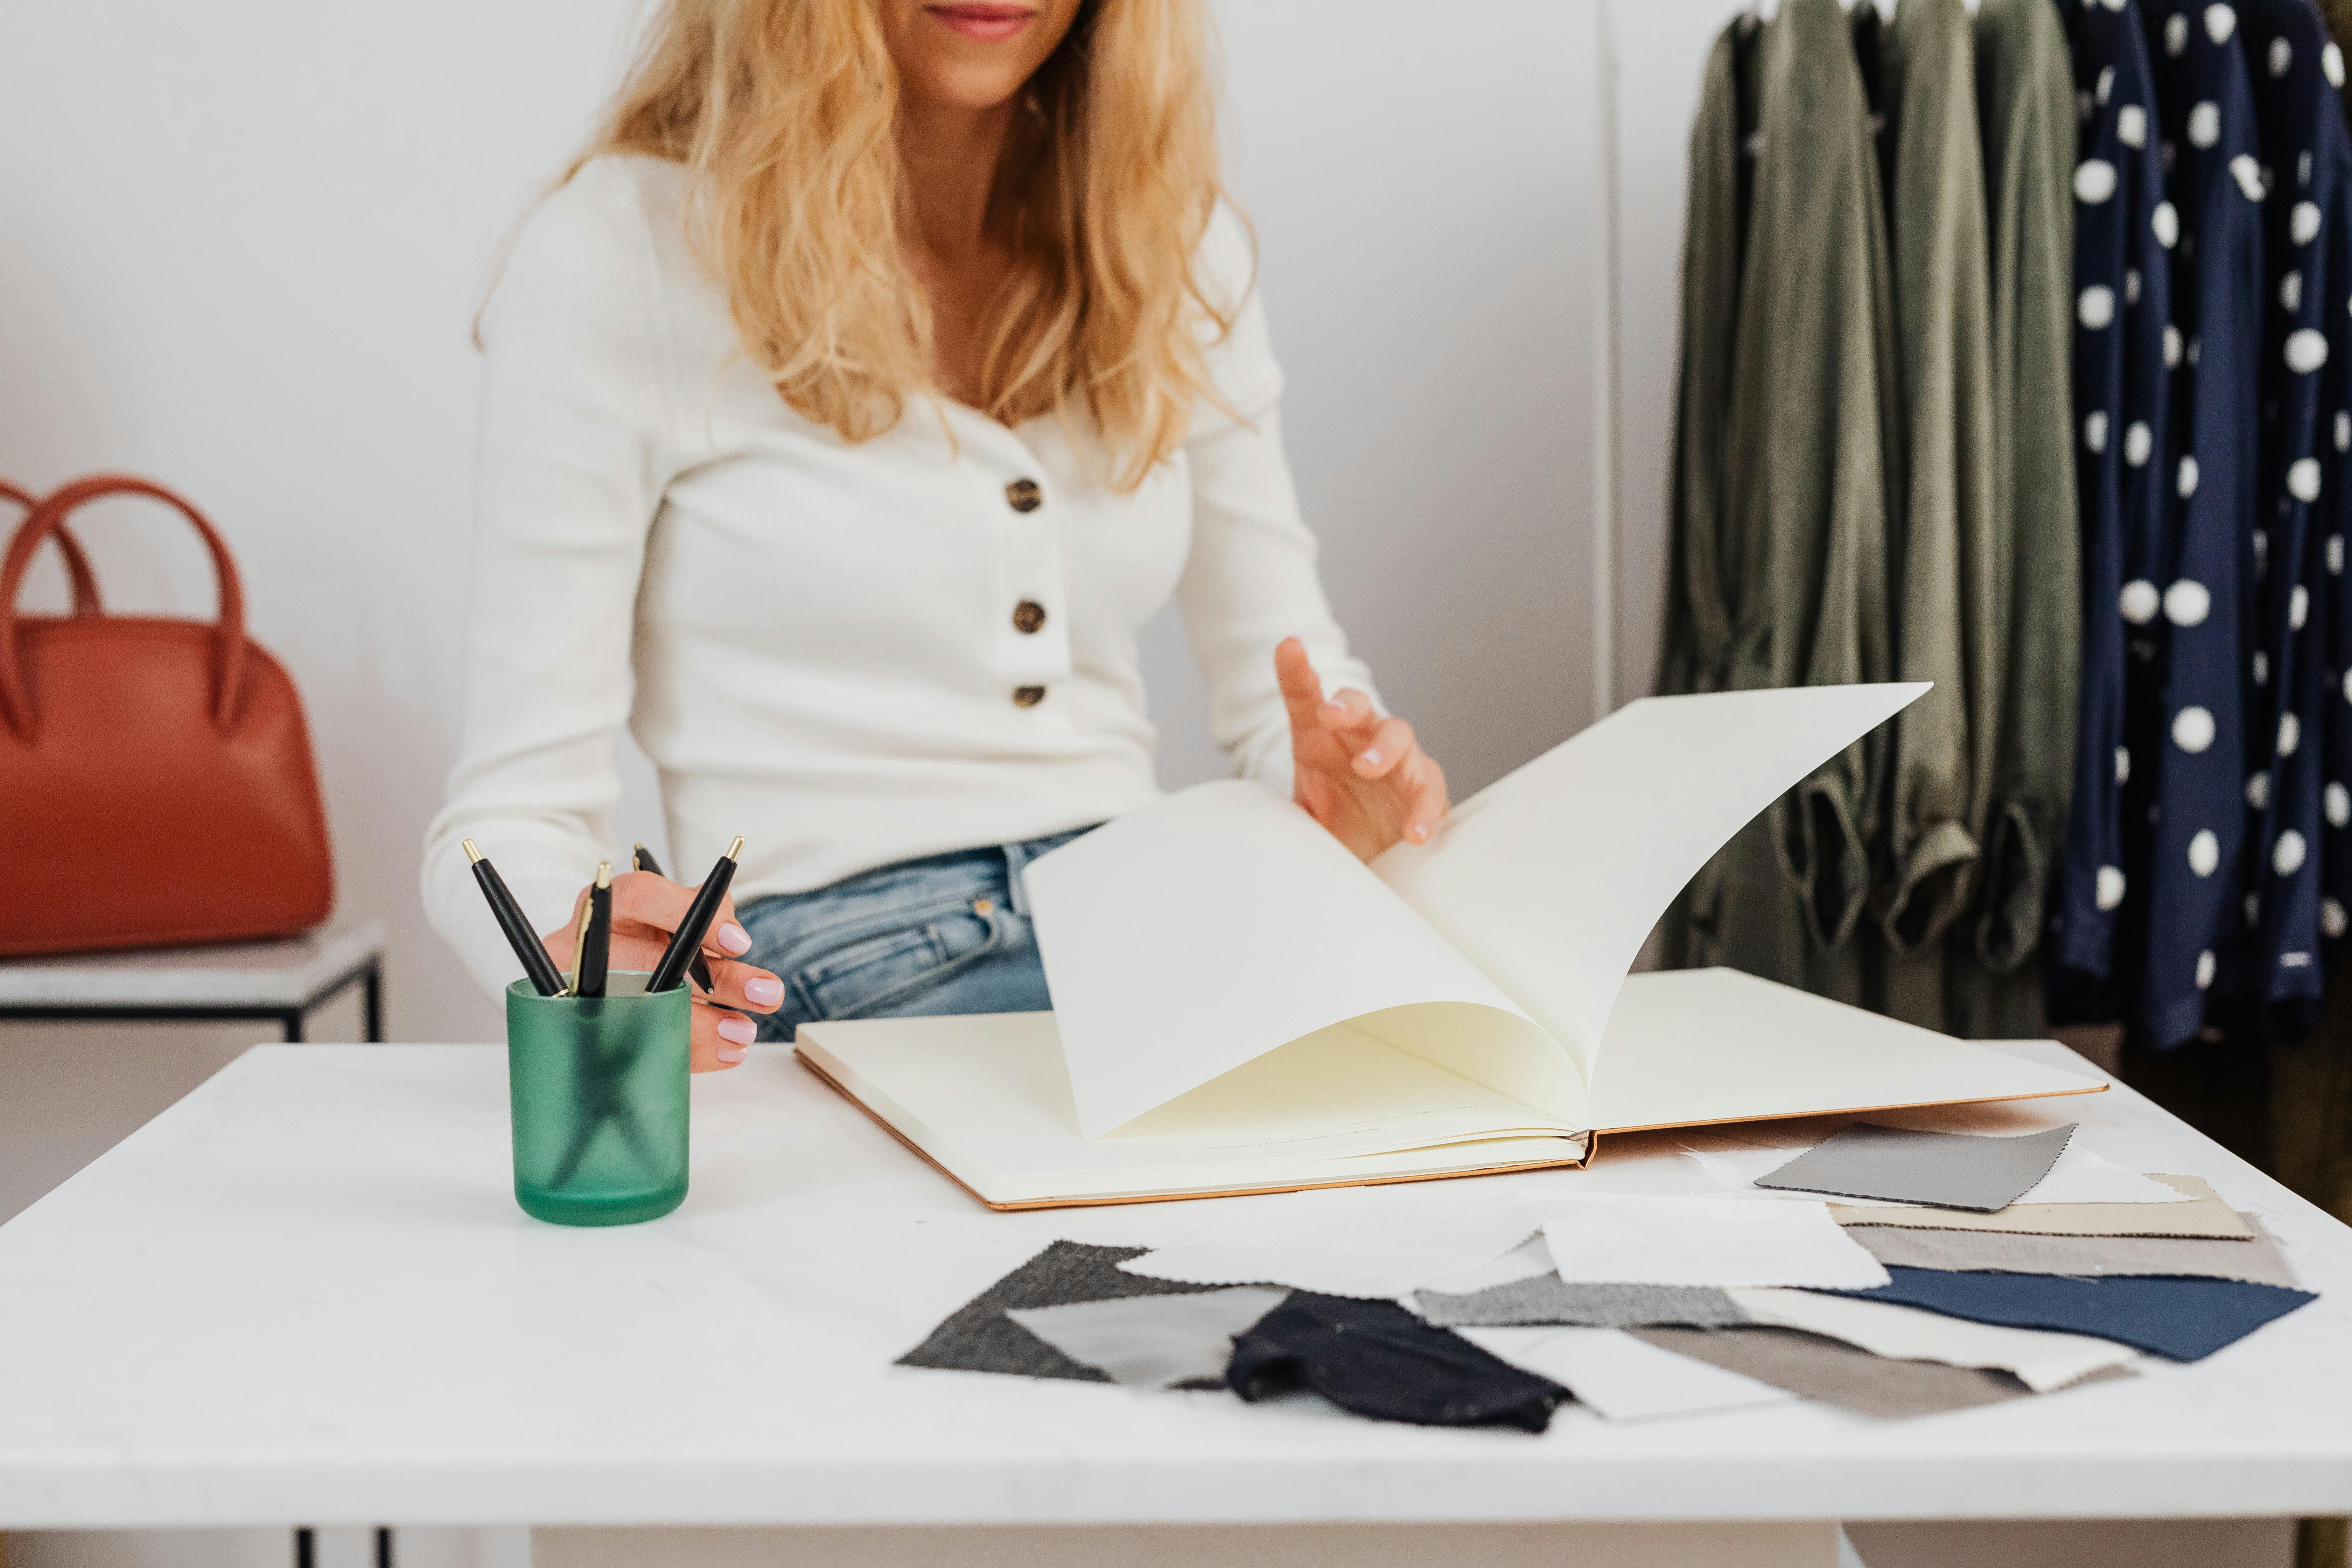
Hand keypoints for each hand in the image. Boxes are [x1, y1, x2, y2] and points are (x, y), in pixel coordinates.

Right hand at [543, 870, 779, 1071]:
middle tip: (766, 995)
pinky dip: (690, 1054)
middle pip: (651, 962)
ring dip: (704, 1025)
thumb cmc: (645, 935)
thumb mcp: (671, 910)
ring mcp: (581, 991)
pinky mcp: (589, 1031)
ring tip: (744, 1030)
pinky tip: (726, 1053)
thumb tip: (734, 939)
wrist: (600, 972)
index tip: (740, 942)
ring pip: (645, 1011)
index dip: (690, 917)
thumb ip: (704, 910)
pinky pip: (642, 1047)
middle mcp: (588, 944)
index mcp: (610, 903)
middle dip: (718, 982)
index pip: (643, 897)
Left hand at [1275, 636, 1448, 860]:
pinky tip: (1414, 831)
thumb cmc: (1335, 827)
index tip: (1288, 648)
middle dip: (1345, 706)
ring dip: (1382, 747)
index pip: (1305, 697)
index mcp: (1320, 737)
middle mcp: (1361, 738)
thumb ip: (1283, 815)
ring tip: (1367, 766)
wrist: (1373, 858)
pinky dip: (1423, 809)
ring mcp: (1398, 758)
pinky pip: (1428, 789)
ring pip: (1397, 735)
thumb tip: (1262, 826)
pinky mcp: (1424, 786)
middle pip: (1358, 706)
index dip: (1296, 672)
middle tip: (1329, 716)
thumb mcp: (1303, 818)